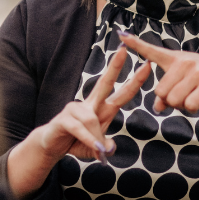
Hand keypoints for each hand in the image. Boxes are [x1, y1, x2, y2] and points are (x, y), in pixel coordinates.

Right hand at [36, 46, 151, 162]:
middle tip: (124, 50)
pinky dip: (88, 139)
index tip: (147, 67)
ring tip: (99, 149)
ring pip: (91, 119)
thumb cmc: (75, 142)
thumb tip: (110, 147)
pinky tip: (95, 146)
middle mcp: (90, 104)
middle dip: (115, 66)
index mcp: (102, 109)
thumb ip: (105, 147)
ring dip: (97, 137)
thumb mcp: (95, 148)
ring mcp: (75, 109)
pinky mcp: (64, 118)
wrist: (51, 146)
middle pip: (104, 83)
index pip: (122, 94)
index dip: (134, 81)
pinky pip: (80, 128)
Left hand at [118, 31, 198, 112]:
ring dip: (182, 106)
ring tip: (194, 97)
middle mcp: (184, 62)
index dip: (136, 44)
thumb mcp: (186, 82)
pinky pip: (189, 105)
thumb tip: (157, 107)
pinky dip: (193, 108)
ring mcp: (196, 72)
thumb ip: (168, 93)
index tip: (121, 35)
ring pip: (174, 101)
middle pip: (161, 92)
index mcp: (176, 59)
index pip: (152, 51)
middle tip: (185, 96)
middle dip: (170, 101)